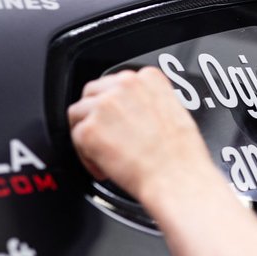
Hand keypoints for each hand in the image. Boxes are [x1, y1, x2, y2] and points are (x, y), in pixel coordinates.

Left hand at [67, 68, 215, 204]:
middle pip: (92, 93)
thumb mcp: (175, 111)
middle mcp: (123, 85)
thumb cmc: (181, 155)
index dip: (114, 105)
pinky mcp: (89, 130)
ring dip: (88, 134)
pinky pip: (75, 140)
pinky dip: (87, 157)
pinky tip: (105, 167)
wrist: (176, 177)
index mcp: (148, 78)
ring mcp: (104, 106)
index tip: (116, 119)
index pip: (116, 82)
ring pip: (78, 114)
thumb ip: (149, 102)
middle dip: (95, 115)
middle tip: (106, 136)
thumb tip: (133, 111)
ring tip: (104, 154)